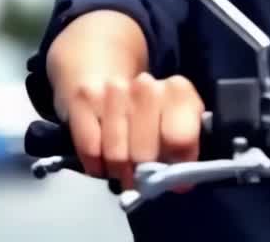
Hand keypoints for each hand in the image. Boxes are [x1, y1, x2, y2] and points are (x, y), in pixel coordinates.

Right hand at [64, 72, 205, 190]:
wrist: (116, 86)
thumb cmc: (155, 115)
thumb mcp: (180, 129)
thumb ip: (184, 154)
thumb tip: (179, 184)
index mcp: (179, 91)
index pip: (179, 139)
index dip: (174, 168)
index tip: (170, 179)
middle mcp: (146, 85)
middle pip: (143, 153)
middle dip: (140, 175)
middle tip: (140, 180)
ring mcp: (114, 89)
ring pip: (116, 155)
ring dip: (118, 172)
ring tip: (123, 172)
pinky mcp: (85, 97)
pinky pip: (90, 149)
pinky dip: (96, 165)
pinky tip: (103, 164)